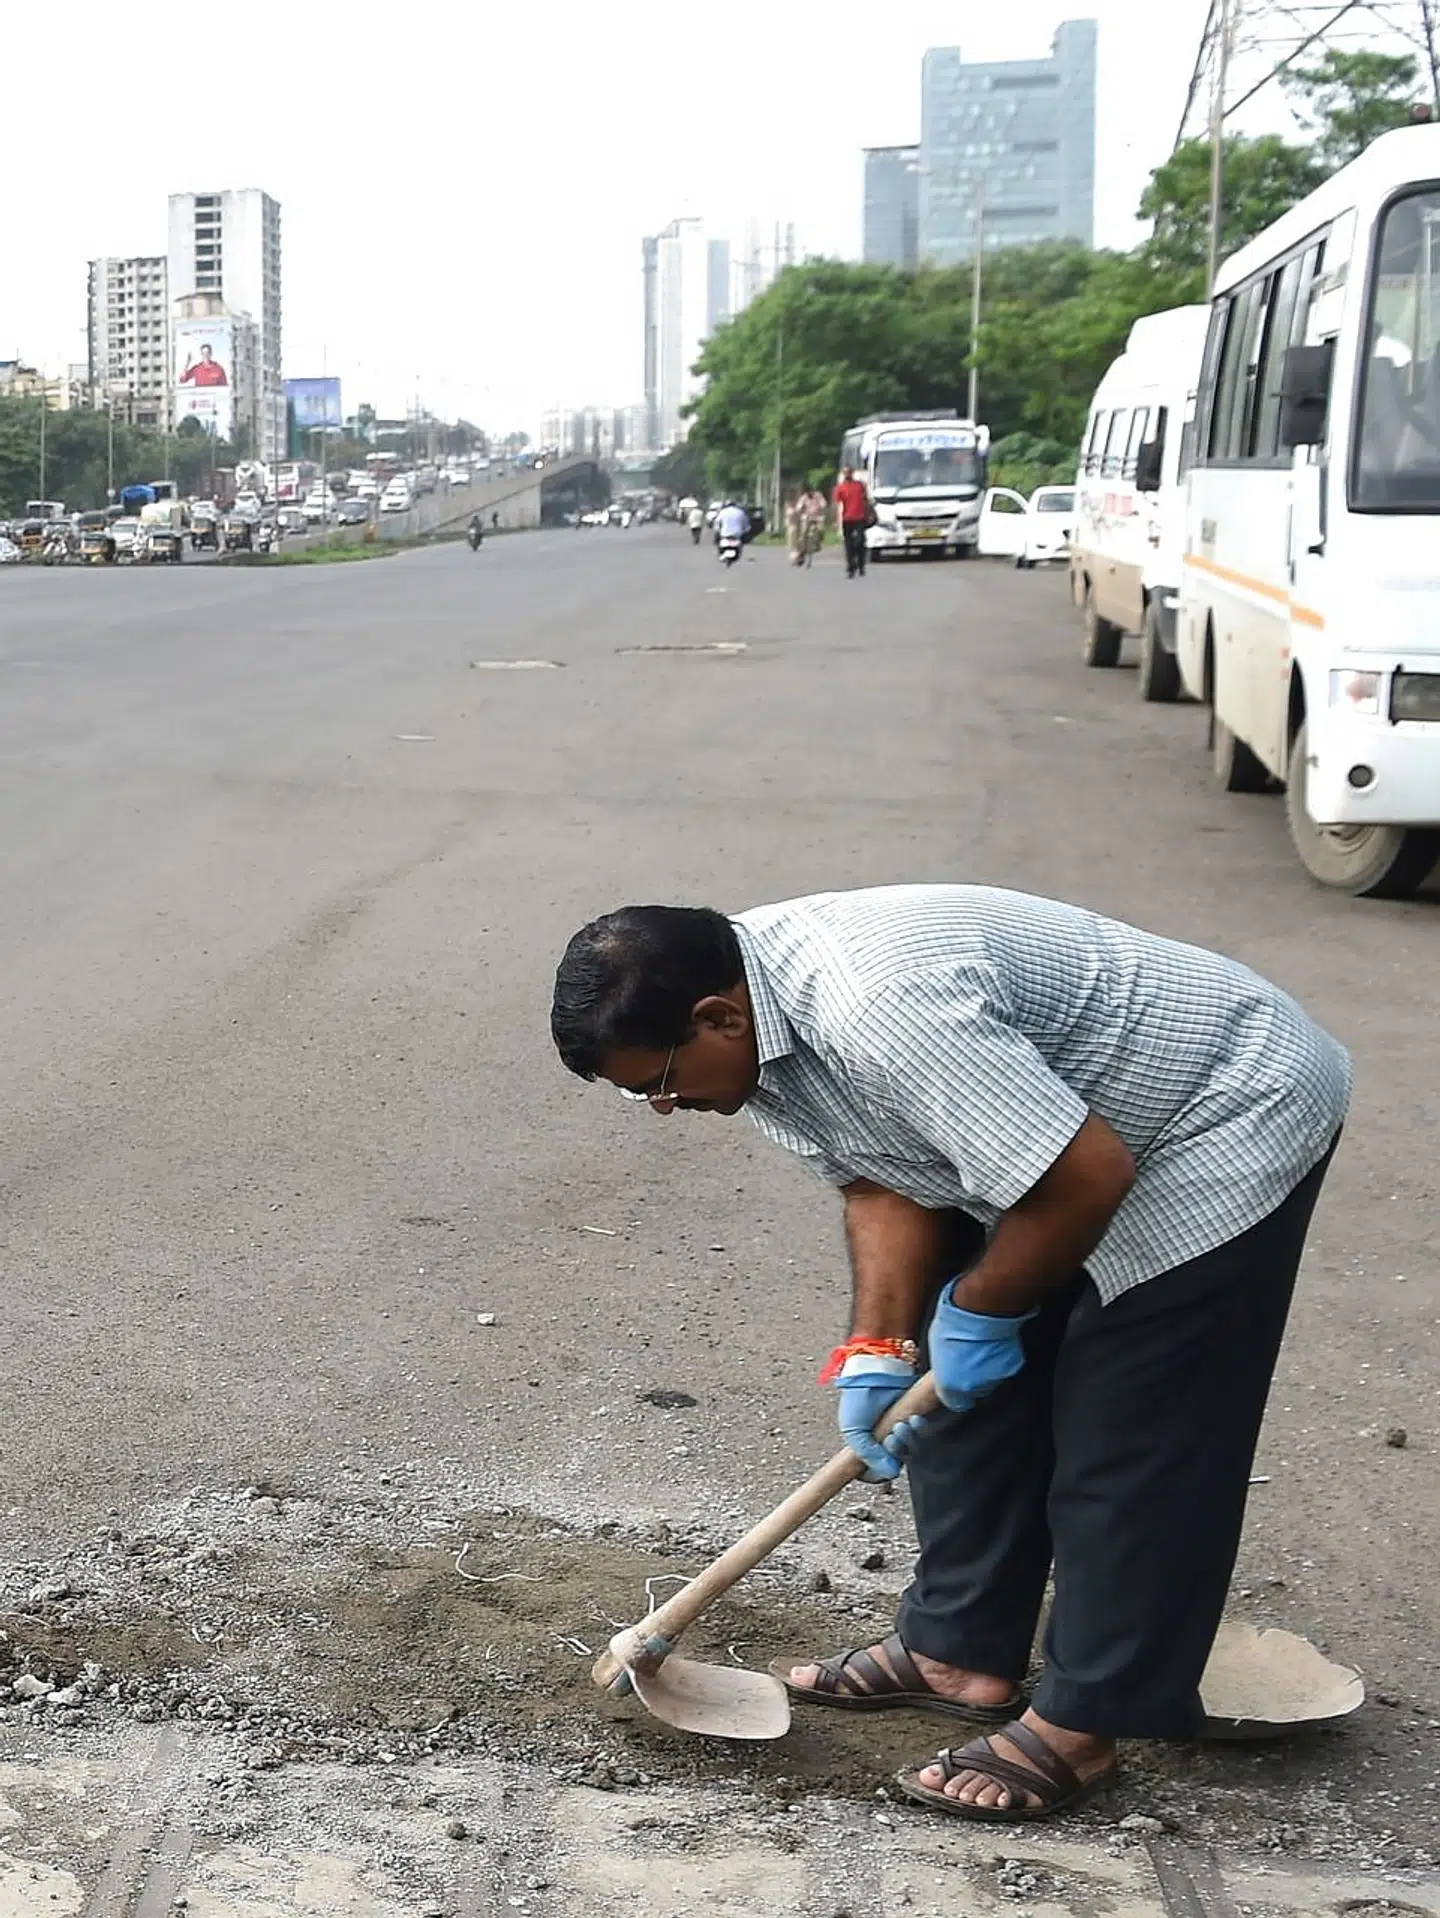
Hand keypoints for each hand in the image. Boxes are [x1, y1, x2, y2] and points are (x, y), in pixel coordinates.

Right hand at [835, 1354, 927, 1481]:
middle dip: (896, 1452)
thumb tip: (889, 1473)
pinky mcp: (916, 1415)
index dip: (879, 1471)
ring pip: (911, 1449)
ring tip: (901, 1426)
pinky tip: (913, 1419)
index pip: (876, 1470)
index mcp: (867, 1443)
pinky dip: (918, 1430)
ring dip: (908, 1440)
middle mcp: (885, 1437)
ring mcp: (901, 1426)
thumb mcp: (853, 1429)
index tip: (881, 1466)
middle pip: (897, 1461)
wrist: (877, 1367)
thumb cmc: (859, 1395)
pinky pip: (922, 1433)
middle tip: (891, 1439)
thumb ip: (867, 1454)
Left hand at [929, 1288, 1032, 1411]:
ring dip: (985, 1370)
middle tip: (967, 1359)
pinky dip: (1000, 1361)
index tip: (953, 1382)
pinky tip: (994, 1345)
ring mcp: (994, 1378)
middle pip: (972, 1392)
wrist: (982, 1307)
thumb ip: (942, 1365)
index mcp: (949, 1384)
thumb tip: (944, 1368)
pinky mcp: (1012, 1368)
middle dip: (969, 1379)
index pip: (953, 1402)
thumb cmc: (955, 1320)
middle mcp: (972, 1387)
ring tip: (980, 1348)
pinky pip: (1004, 1369)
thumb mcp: (936, 1346)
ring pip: (989, 1381)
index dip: (953, 1391)